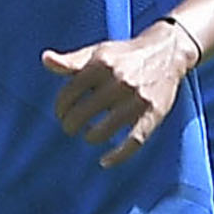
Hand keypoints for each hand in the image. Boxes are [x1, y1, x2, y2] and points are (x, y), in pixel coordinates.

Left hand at [43, 20, 198, 168]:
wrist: (168, 51)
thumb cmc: (126, 55)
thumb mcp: (98, 52)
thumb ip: (71, 61)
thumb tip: (45, 59)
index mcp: (102, 64)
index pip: (69, 93)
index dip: (60, 106)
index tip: (62, 112)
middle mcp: (119, 80)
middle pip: (82, 113)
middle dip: (70, 124)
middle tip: (71, 127)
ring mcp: (137, 99)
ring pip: (104, 130)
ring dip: (90, 137)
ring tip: (89, 136)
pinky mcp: (154, 113)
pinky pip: (134, 140)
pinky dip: (119, 155)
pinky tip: (105, 162)